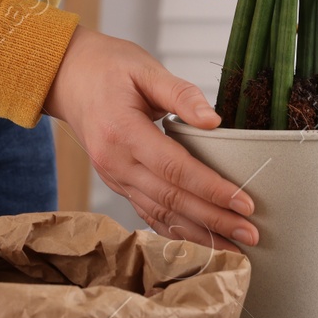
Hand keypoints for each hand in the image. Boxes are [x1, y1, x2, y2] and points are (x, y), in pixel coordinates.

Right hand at [42, 27, 255, 253]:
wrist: (66, 76)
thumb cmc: (108, 67)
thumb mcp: (145, 69)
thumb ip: (181, 94)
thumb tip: (214, 121)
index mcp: (122, 132)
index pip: (175, 169)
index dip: (212, 189)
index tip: (245, 202)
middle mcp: (115, 162)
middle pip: (171, 199)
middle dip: (214, 220)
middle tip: (251, 235)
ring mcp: (114, 177)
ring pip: (160, 214)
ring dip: (199, 234)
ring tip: (235, 249)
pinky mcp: (117, 183)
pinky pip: (148, 212)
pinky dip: (175, 230)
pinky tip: (200, 243)